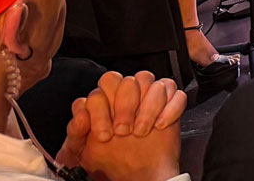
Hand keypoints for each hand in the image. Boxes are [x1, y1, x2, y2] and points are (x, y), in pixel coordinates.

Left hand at [57, 71, 184, 180]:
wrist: (141, 177)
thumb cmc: (113, 163)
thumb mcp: (84, 151)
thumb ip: (76, 130)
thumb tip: (81, 114)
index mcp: (107, 102)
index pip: (105, 84)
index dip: (102, 108)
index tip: (104, 134)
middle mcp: (129, 98)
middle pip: (129, 81)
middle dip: (125, 105)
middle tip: (123, 131)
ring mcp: (151, 100)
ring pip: (154, 83)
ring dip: (149, 108)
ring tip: (142, 131)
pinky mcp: (172, 106)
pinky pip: (177, 95)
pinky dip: (170, 109)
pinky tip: (160, 126)